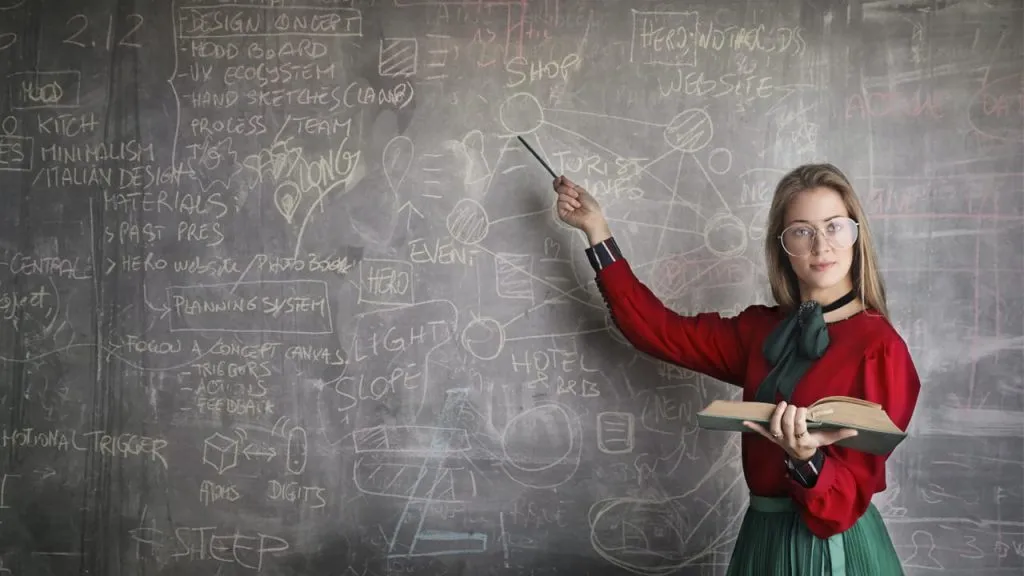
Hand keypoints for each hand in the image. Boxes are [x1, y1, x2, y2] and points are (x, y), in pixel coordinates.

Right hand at [553, 176, 606, 237]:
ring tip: (578, 205)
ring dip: (571, 199)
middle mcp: (565, 199)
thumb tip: (562, 178)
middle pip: (559, 189)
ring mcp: (562, 206)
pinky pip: (560, 203)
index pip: (560, 186)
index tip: (560, 179)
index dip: (558, 182)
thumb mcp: (582, 191)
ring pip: (560, 196)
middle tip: (576, 196)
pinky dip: (568, 205)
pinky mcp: (561, 212)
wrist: (592, 216)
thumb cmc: (590, 205)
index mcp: (570, 194)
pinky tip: (573, 209)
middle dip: (568, 190)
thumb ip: (571, 185)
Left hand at [743, 401, 857, 461]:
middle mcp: (789, 442)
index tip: (804, 409)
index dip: (800, 417)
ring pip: (773, 427)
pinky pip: (761, 433)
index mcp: (803, 442)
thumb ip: (840, 434)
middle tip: (795, 406)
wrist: (801, 457)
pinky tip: (744, 420)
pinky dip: (753, 427)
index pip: (799, 428)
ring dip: (776, 414)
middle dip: (789, 413)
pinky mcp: (771, 438)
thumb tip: (855, 430)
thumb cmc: (815, 444)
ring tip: (783, 404)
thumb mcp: (827, 440)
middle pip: (785, 426)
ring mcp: (779, 440)